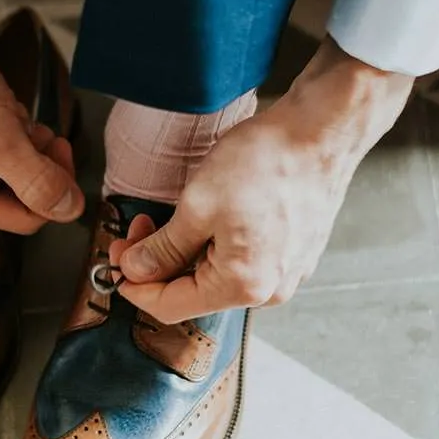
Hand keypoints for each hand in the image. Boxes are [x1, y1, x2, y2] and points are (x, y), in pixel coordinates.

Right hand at [0, 0, 82, 233]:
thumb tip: (71, 211)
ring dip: (23, 135)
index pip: (26, 219)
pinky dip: (8, 119)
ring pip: (14, 161)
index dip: (54, 190)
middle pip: (21, 191)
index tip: (62, 150)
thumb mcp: (1, 140)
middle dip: (35, 158)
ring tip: (5, 107)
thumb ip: (39, 182)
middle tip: (34, 126)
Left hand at [112, 39, 411, 321]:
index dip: (134, 284)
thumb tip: (135, 270)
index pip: (169, 307)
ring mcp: (287, 272)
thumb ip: (162, 248)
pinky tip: (210, 214)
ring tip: (178, 213)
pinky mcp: (294, 252)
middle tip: (139, 225)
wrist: (321, 131)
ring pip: (218, 275)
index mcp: (244, 286)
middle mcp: (270, 290)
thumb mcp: (197, 204)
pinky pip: (243, 260)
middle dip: (160, 262)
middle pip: (194, 292)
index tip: (117, 258)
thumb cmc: (268, 162)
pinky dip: (217, 243)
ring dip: (188, 251)